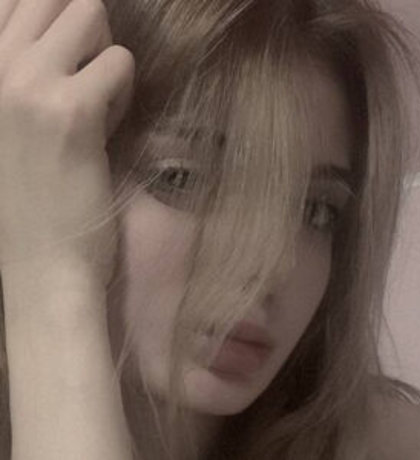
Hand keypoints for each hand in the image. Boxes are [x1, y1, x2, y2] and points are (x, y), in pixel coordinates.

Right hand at [0, 0, 134, 284]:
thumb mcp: (7, 130)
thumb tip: (61, 43)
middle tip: (86, 84)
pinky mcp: (72, 113)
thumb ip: (23, 80)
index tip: (66, 70)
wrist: (41, 264)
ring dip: (105, 58)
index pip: (14, 1)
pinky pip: (119, 62)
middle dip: (83, 33)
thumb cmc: (28, 203)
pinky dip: (123, 91)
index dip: (55, 30)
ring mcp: (27, 86)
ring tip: (98, 104)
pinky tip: (109, 126)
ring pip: (90, 14)